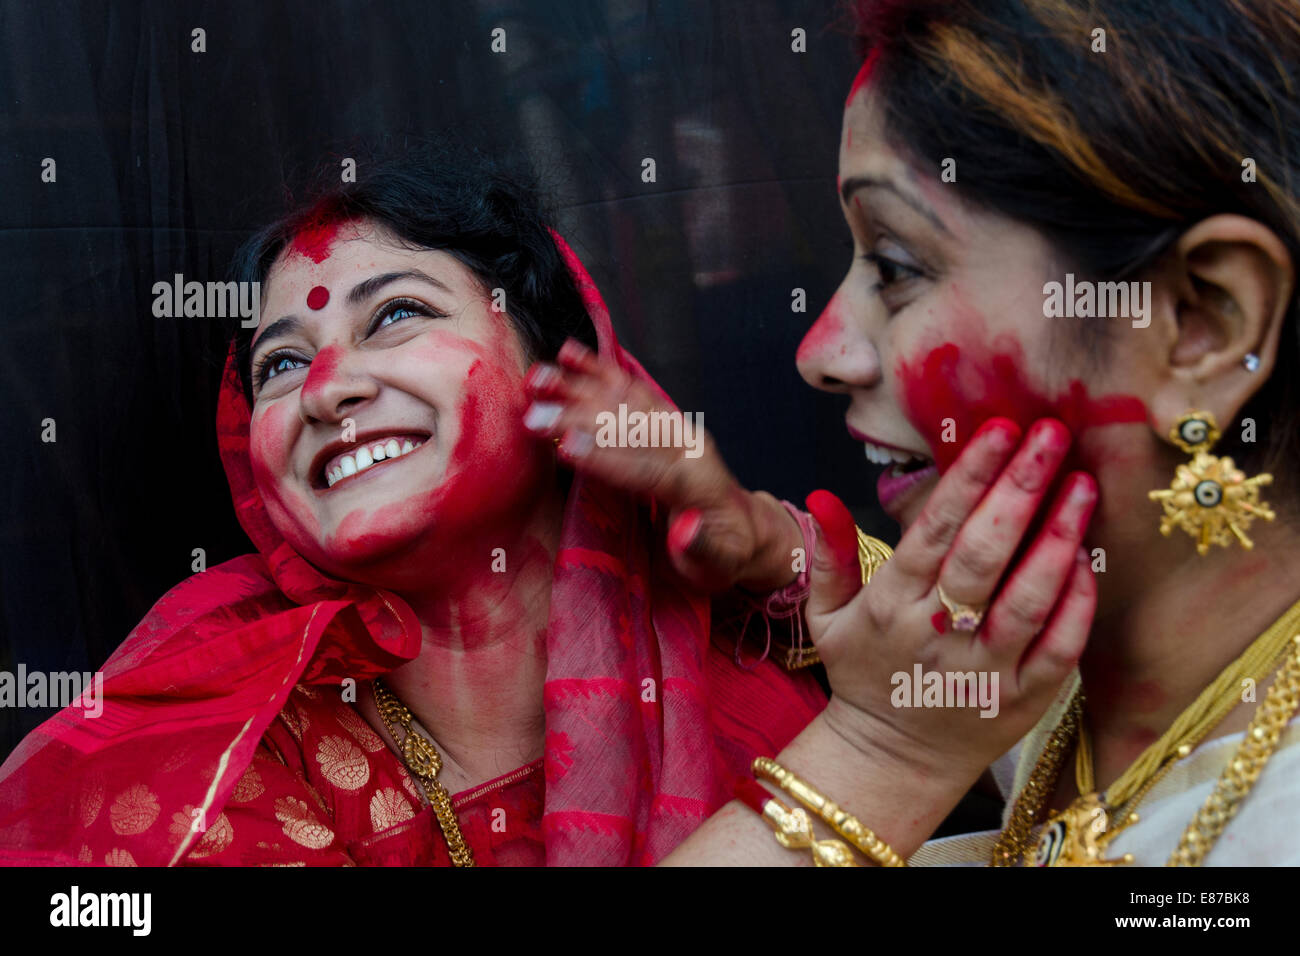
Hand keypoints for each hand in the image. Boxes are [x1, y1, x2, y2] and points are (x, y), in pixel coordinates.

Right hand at [523, 339, 801, 591]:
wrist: (746, 528)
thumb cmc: (726, 555)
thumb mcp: (718, 564)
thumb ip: (702, 548)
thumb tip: (684, 531)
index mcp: (700, 485)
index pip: (650, 470)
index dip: (609, 459)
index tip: (567, 448)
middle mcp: (689, 448)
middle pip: (634, 427)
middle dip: (581, 419)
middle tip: (535, 415)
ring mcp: (678, 430)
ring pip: (629, 401)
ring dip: (582, 387)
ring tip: (540, 378)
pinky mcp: (667, 422)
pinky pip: (634, 391)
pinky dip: (601, 371)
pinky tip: (570, 354)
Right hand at [804, 418, 1096, 788]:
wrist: (888, 761)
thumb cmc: (864, 674)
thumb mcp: (826, 616)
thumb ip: (827, 555)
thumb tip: (823, 495)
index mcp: (891, 606)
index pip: (933, 531)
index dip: (969, 477)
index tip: (1000, 429)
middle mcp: (938, 637)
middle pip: (983, 555)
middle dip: (1019, 489)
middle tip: (1051, 435)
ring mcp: (984, 672)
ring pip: (1026, 600)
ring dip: (1057, 539)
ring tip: (1081, 485)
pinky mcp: (1022, 702)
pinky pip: (1058, 649)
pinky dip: (1076, 605)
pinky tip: (1088, 560)